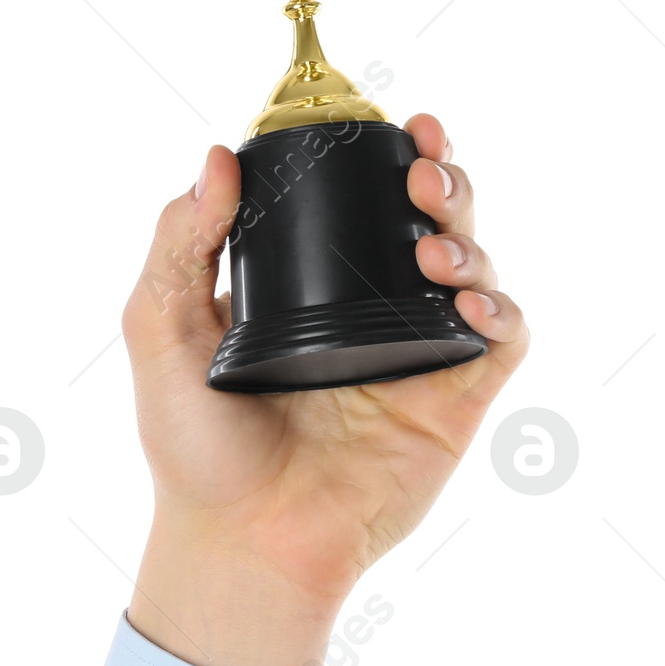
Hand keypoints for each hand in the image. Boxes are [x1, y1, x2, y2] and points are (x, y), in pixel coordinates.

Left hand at [121, 114, 527, 665]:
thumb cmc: (196, 447)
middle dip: (443, 180)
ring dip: (468, 241)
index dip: (384, 156)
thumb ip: (182, 243)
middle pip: (432, 221)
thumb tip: (216, 157)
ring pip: (475, 269)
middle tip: (424, 170)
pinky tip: (468, 306)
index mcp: (311, 286)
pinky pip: (501, 342)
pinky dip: (500, 312)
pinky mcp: (454, 402)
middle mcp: (371, 310)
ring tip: (434, 246)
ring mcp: (416, 354)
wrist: (241, 542)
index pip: (360, 203)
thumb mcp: (163, 329)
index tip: (393, 123)